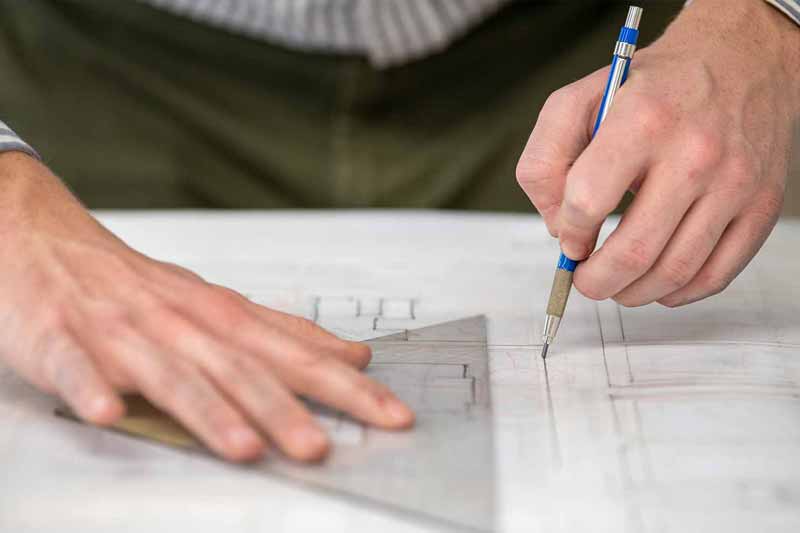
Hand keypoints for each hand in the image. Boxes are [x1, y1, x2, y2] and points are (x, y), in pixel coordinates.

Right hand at [0, 153, 413, 461]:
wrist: (48, 241)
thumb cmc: (139, 284)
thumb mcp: (218, 304)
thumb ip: (284, 334)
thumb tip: (351, 355)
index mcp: (221, 315)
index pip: (295, 354)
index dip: (345, 385)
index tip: (390, 412)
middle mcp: (181, 323)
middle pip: (242, 369)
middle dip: (285, 409)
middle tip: (322, 447)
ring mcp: (122, 333)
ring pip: (172, 376)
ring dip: (209, 412)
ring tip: (243, 447)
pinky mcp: (62, 341)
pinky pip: (77, 369)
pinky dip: (94, 388)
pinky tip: (111, 413)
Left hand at [517, 0, 799, 306]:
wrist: (741, 59)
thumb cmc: (655, 87)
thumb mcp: (581, 100)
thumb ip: (546, 159)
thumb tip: (557, 226)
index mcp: (642, 120)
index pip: (587, 200)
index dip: (569, 233)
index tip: (570, 239)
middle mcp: (694, 153)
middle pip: (633, 251)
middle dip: (596, 281)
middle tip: (585, 281)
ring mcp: (733, 184)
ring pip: (674, 271)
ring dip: (633, 293)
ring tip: (616, 286)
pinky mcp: (761, 206)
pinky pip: (716, 275)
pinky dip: (678, 293)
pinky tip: (658, 283)